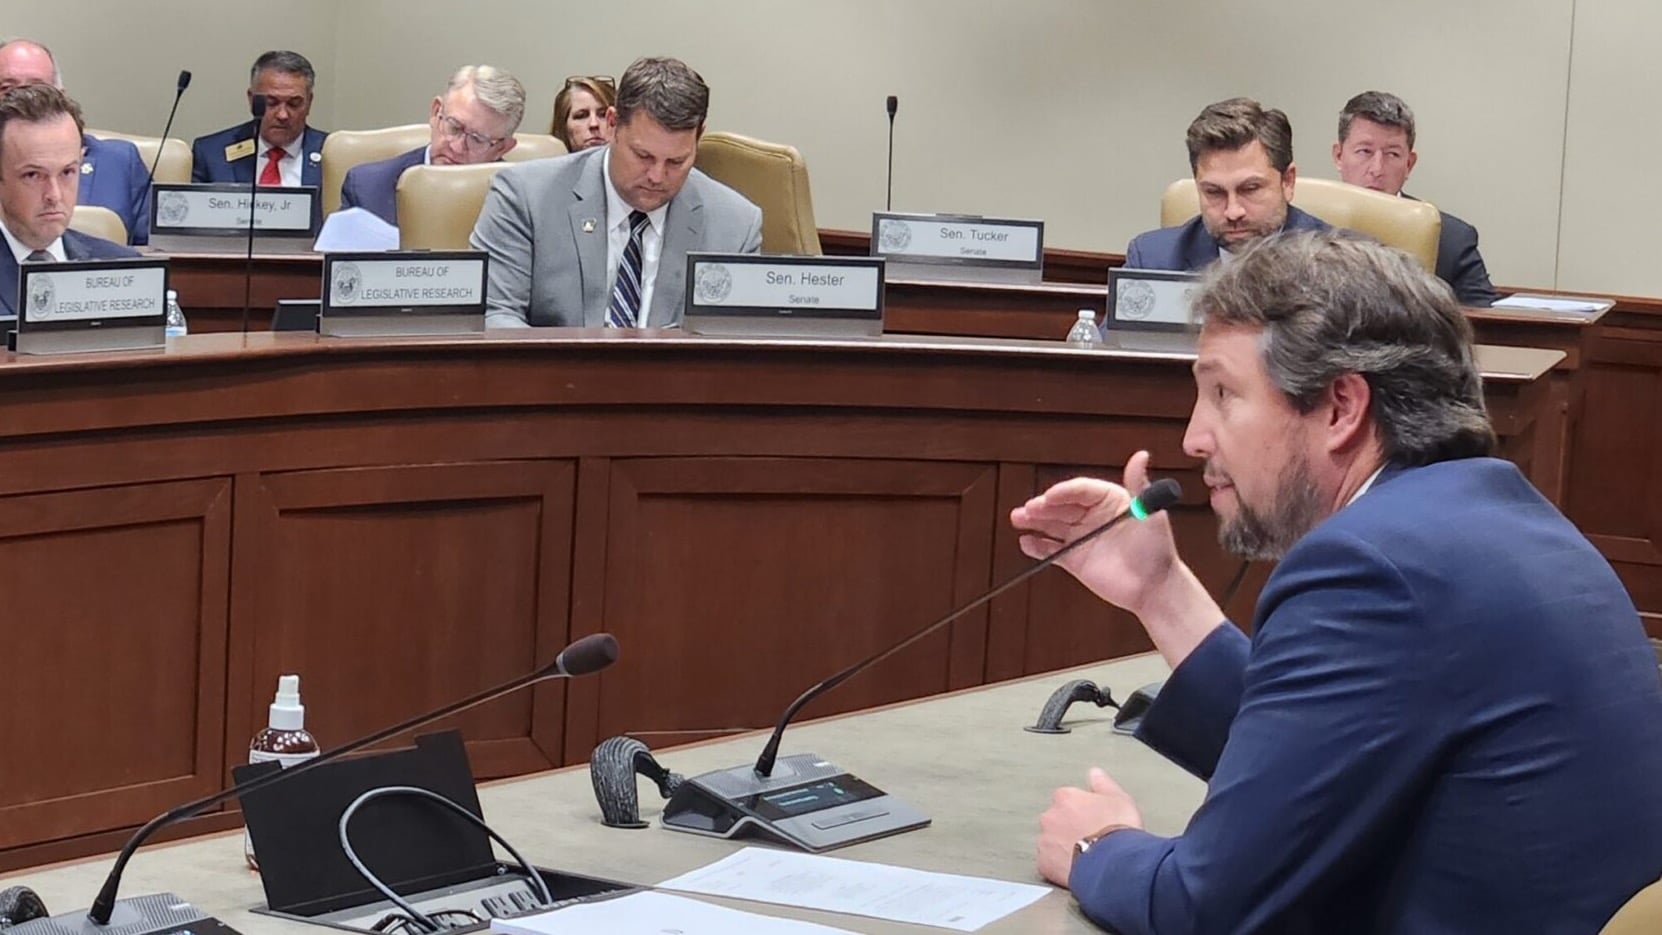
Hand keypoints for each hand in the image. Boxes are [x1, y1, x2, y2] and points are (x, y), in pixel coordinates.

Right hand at [1010, 450, 1181, 616]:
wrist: (1155, 588)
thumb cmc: (1157, 549)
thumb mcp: (1149, 514)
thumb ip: (1139, 485)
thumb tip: (1141, 455)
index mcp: (1109, 500)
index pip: (1082, 491)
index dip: (1064, 492)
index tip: (1050, 496)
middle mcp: (1092, 516)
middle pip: (1062, 507)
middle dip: (1044, 506)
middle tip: (1029, 508)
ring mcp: (1082, 538)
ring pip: (1053, 525)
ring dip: (1035, 521)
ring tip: (1018, 519)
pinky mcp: (1075, 559)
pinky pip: (1051, 550)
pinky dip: (1037, 546)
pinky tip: (1026, 542)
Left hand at [1036, 768, 1143, 886]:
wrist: (1115, 864)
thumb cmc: (1118, 832)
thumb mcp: (1120, 800)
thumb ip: (1103, 784)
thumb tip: (1095, 774)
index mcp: (1066, 797)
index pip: (1067, 799)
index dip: (1083, 810)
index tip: (1093, 820)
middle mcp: (1050, 817)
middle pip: (1057, 820)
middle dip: (1070, 828)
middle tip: (1091, 838)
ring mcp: (1045, 841)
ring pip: (1051, 841)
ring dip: (1063, 846)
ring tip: (1086, 856)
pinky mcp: (1044, 864)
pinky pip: (1049, 863)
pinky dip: (1059, 865)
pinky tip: (1078, 868)